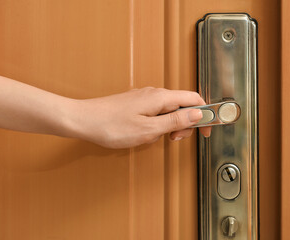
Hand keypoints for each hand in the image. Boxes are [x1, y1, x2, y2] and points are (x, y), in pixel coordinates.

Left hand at [70, 87, 210, 148]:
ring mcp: (145, 98)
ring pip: (169, 110)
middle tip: (174, 139)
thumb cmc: (111, 126)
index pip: (194, 99)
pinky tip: (146, 133)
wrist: (83, 120)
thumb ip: (175, 122)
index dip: (205, 114)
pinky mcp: (137, 104)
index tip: (207, 129)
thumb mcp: (149, 129)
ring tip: (156, 138)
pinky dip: (158, 124)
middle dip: (184, 124)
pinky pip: (156, 112)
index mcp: (161, 98)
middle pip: (183, 105)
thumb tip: (198, 114)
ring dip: (170, 126)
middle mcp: (155, 94)